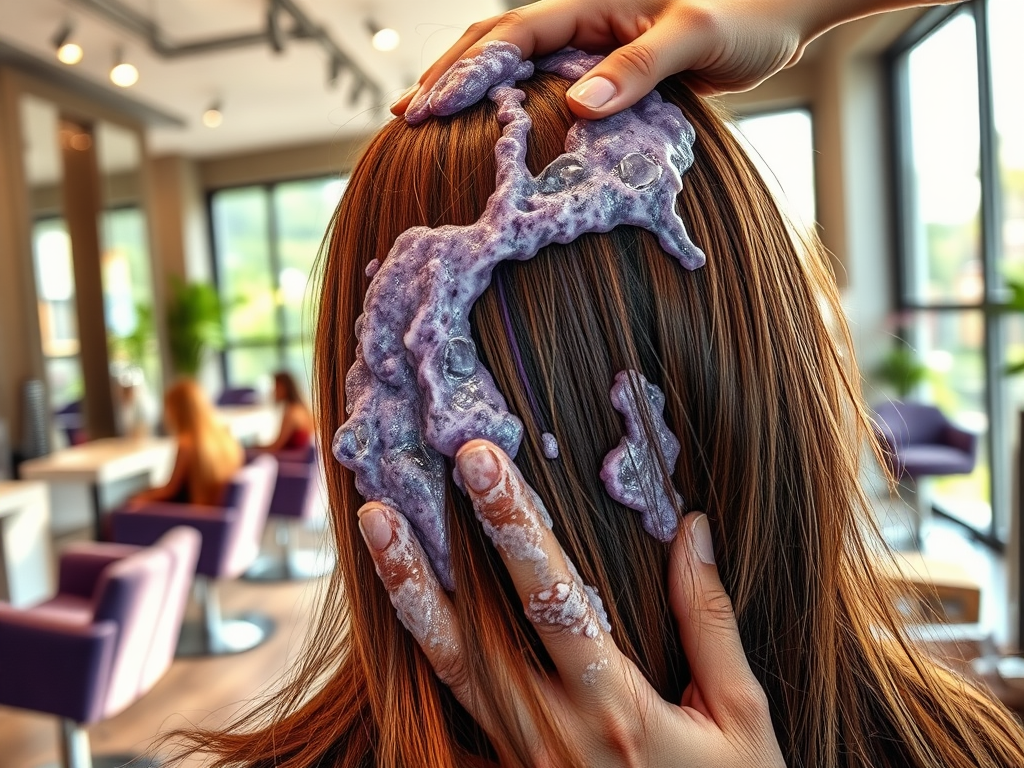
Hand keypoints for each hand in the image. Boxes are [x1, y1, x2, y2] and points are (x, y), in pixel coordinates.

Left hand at [358, 439, 785, 766]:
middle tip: (388, 491)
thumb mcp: (742, 719)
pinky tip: (401, 599)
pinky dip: (422, 649)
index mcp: (615, 710)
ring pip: (448, 668)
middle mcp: (552, 732)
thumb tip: (692, 528)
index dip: (513, 525)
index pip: (552, 598)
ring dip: (408, 595)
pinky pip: (453, 707)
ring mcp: (519, 757)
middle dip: (430, 556)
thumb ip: (709, 621)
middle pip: (475, 633)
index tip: (482, 461)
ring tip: (376, 529)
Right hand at [393, 0, 818, 118]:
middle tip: (405, 117)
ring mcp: (592, 41)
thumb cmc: (748, 16)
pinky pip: (543, 80)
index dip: (465, 72)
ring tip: (427, 119)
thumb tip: (577, 106)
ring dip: (470, 86)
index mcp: (593, 2)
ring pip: (514, 59)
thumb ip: (640, 65)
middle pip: (496, 41)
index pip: (512, 36)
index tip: (424, 108)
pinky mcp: (607, 65)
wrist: (783, 11)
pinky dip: (509, 100)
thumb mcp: (696, 36)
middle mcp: (584, 17)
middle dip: (448, 76)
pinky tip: (492, 126)